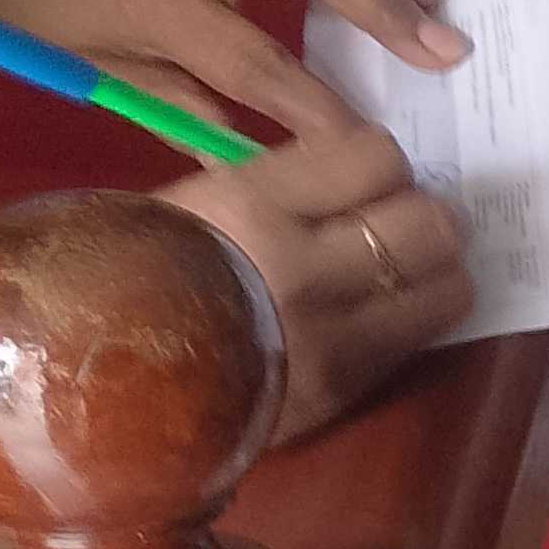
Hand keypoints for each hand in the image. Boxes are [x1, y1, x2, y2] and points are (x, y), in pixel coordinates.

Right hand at [164, 127, 473, 443]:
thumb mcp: (200, 201)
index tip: (369, 177)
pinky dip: (415, 319)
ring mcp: (327, 336)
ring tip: (404, 271)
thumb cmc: (141, 272)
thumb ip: (285, 183)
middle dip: (423, 216)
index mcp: (250, 202)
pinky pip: (416, 341)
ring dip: (436, 271)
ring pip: (444, 286)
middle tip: (400, 224)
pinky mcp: (341, 391)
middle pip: (427, 221)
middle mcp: (299, 266)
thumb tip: (365, 170)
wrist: (104, 383)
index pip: (376, 157)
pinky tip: (385, 313)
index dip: (384, 164)